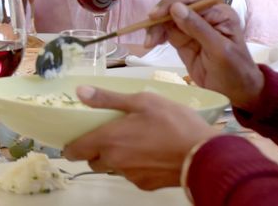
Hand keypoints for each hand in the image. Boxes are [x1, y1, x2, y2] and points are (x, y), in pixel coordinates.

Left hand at [63, 86, 216, 189]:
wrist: (206, 155)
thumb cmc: (173, 123)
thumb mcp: (142, 101)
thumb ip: (108, 99)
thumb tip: (80, 92)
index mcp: (108, 141)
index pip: (74, 151)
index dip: (71, 146)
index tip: (76, 138)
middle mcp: (114, 162)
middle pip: (93, 162)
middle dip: (97, 151)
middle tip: (112, 136)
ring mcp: (130, 176)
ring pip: (113, 169)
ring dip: (117, 159)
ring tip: (136, 142)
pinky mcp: (147, 186)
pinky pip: (132, 176)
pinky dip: (136, 167)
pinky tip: (152, 154)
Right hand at [154, 0, 264, 109]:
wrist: (236, 92)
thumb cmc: (235, 70)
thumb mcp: (219, 49)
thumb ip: (198, 28)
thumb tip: (175, 8)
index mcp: (218, 12)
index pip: (191, 0)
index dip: (170, 5)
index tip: (154, 16)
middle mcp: (204, 16)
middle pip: (175, 7)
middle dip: (159, 18)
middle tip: (149, 34)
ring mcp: (192, 27)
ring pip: (167, 20)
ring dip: (155, 28)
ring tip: (149, 43)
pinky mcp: (183, 39)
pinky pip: (165, 32)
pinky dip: (156, 36)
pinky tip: (151, 43)